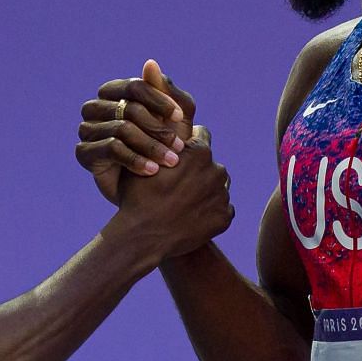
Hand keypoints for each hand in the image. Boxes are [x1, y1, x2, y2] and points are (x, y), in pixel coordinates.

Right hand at [77, 61, 197, 203]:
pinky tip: (152, 171)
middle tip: (180, 147)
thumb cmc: (165, 149)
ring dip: (150, 146)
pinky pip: (111, 149)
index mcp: (115, 93)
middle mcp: (97, 107)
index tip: (180, 117)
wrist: (152, 191)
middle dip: (158, 128)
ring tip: (171, 162)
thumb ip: (167, 94)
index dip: (158, 100)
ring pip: (121, 129)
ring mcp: (88, 129)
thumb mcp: (175, 124)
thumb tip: (150, 63)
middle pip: (128, 108)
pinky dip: (135, 159)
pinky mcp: (84, 152)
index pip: (134, 86)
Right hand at [108, 123, 232, 261]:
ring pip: (218, 186)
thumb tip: (166, 124)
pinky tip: (190, 217)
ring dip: (206, 190)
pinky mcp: (224, 217)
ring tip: (184, 202)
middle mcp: (216, 170)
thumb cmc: (137, 196)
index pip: (202, 135)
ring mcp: (222, 195)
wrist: (143, 237)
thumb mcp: (143, 159)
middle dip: (198, 170)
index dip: (187, 145)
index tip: (178, 156)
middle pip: (210, 163)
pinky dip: (209, 212)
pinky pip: (221, 209)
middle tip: (178, 184)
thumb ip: (160, 141)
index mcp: (199, 151)